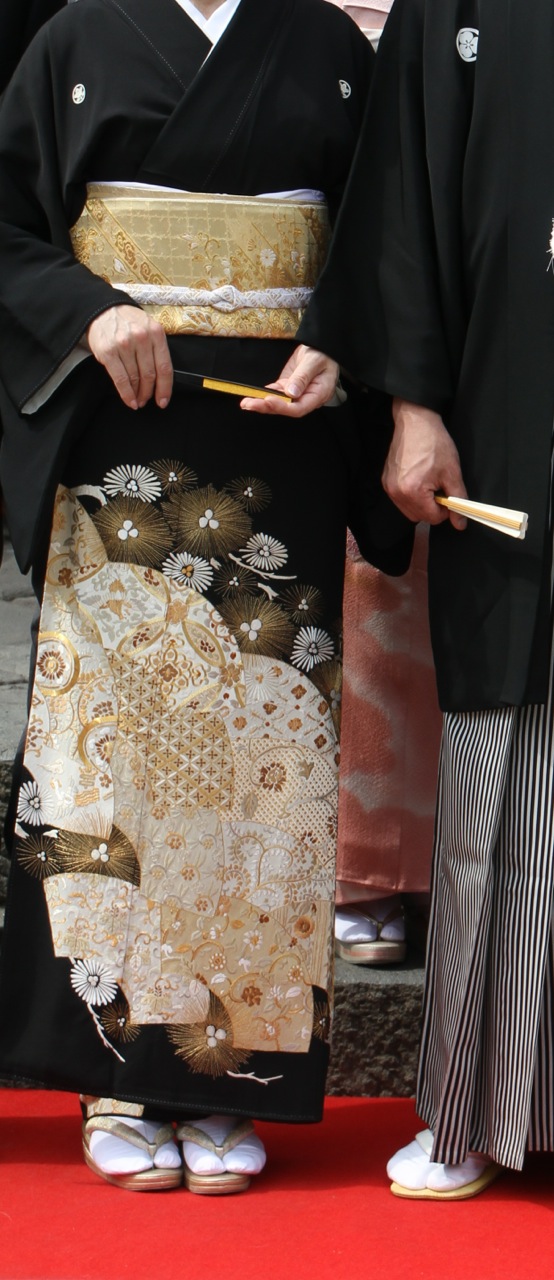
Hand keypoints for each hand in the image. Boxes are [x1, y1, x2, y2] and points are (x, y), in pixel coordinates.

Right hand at [86, 305, 172, 409]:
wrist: (103, 309)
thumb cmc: (128, 322)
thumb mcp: (148, 328)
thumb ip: (156, 349)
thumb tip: (161, 379)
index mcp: (156, 333)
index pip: (165, 367)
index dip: (165, 388)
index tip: (163, 401)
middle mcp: (142, 338)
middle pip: (150, 375)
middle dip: (149, 392)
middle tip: (146, 400)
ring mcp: (124, 345)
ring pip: (135, 378)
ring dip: (137, 394)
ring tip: (137, 400)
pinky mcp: (108, 352)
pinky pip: (120, 379)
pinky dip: (126, 394)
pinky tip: (129, 401)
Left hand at [240, 345, 338, 415]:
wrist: (321, 349)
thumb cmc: (323, 355)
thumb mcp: (314, 361)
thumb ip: (303, 377)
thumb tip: (291, 393)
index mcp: (318, 395)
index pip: (298, 408)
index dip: (282, 407)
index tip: (268, 400)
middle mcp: (306, 398)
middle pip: (285, 408)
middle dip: (266, 406)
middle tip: (249, 404)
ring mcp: (296, 394)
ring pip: (278, 402)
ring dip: (261, 402)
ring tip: (246, 403)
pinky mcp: (287, 387)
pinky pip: (275, 393)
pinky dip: (263, 394)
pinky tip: (252, 395)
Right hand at [383, 400, 467, 528]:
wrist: (416, 422)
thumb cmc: (434, 443)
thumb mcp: (452, 472)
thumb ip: (457, 500)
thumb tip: (460, 524)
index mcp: (413, 491)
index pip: (432, 518)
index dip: (445, 510)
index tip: (448, 494)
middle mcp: (396, 493)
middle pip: (419, 517)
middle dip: (432, 507)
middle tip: (438, 486)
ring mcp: (389, 487)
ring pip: (409, 510)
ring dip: (421, 503)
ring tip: (428, 482)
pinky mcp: (386, 482)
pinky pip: (400, 500)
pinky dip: (411, 496)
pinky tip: (417, 478)